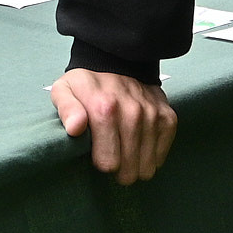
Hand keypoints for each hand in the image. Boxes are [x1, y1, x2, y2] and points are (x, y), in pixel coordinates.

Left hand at [51, 68, 176, 185]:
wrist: (117, 61)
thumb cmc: (87, 85)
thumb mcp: (65, 90)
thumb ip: (66, 109)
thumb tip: (75, 128)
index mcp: (104, 108)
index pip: (109, 163)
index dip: (100, 163)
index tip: (97, 154)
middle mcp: (133, 112)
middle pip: (129, 169)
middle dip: (119, 170)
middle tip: (112, 156)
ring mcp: (153, 115)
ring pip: (147, 167)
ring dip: (135, 165)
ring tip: (124, 152)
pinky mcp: (168, 117)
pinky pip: (161, 156)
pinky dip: (151, 156)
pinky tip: (139, 146)